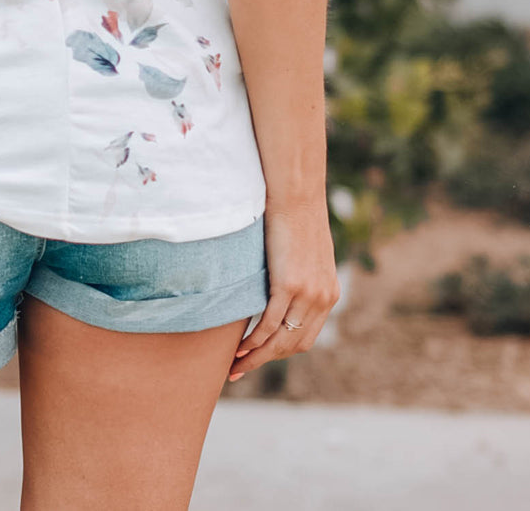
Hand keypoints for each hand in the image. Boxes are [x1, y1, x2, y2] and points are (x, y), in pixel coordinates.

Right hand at [227, 195, 339, 381]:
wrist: (297, 197)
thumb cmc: (297, 219)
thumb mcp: (308, 255)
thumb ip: (303, 277)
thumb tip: (284, 288)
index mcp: (330, 294)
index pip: (306, 337)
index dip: (281, 352)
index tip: (260, 358)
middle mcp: (323, 299)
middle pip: (293, 345)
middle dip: (266, 360)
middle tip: (241, 370)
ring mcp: (307, 294)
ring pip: (280, 339)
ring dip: (258, 356)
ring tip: (236, 365)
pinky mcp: (289, 285)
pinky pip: (271, 323)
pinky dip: (255, 339)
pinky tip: (240, 347)